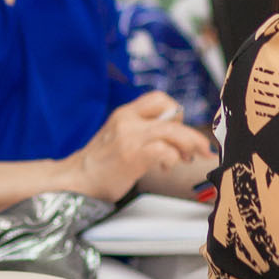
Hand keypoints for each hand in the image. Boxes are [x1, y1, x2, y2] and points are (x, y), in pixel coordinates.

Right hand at [62, 93, 212, 199]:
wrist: (76, 179)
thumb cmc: (100, 164)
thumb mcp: (120, 137)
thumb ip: (143, 132)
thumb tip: (176, 139)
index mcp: (124, 113)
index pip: (159, 98)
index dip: (177, 113)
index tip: (181, 131)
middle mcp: (127, 120)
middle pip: (173, 113)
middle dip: (192, 134)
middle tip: (201, 149)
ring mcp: (129, 136)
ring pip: (174, 130)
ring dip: (189, 146)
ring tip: (186, 159)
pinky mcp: (132, 154)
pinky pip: (164, 149)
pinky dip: (172, 159)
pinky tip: (165, 168)